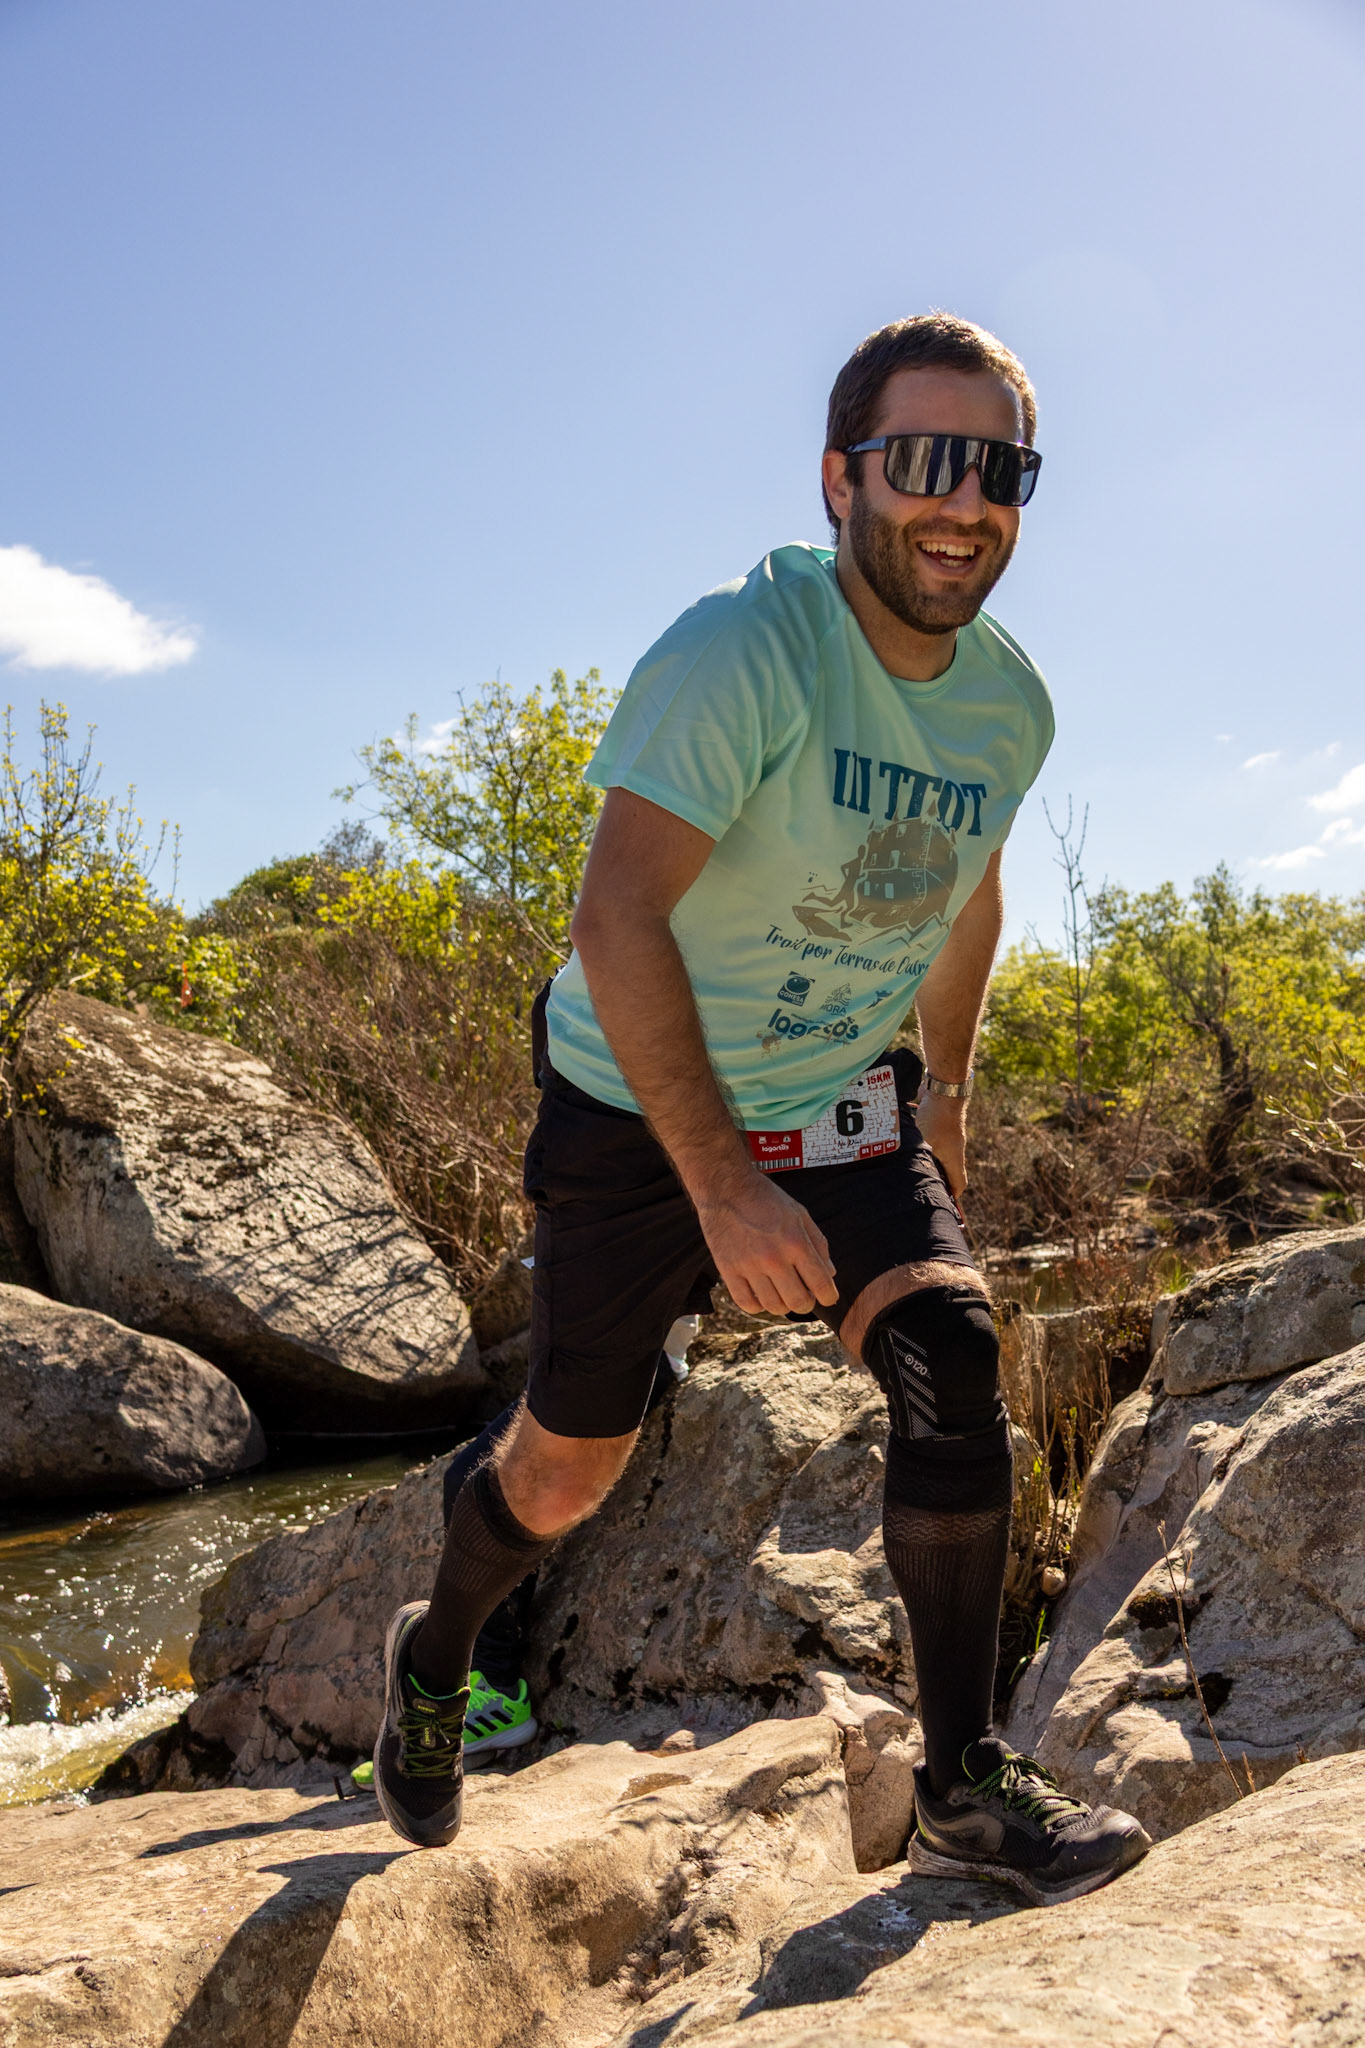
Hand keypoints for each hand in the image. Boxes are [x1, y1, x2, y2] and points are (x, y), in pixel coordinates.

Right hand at [695, 1168, 838, 1315]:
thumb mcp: (800, 1214)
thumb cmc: (767, 1199)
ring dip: (782, 1304)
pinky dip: (758, 1304)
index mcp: (796, 1242)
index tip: (826, 1296)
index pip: (822, 1285)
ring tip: (781, 1292)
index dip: (829, 1296)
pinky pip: (747, 1304)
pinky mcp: (727, 1270)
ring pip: (774, 1306)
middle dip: (806, 1303)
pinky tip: (760, 1292)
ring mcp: (749, 1265)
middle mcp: (774, 1257)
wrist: (726, 1187)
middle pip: (799, 1302)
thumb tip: (830, 1275)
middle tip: (803, 1295)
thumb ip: (818, 1244)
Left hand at [915, 1091, 968, 1199]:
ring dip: (923, 1157)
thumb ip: (923, 1161)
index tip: (945, 1204)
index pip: (959, 1183)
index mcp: (954, 1158)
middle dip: (935, 1178)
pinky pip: (926, 1135)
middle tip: (920, 1186)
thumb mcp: (927, 1145)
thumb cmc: (937, 1119)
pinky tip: (902, 1137)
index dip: (953, 1196)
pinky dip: (916, 1139)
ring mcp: (946, 1134)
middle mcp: (953, 1148)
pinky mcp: (936, 1122)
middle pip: (946, 1169)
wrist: (944, 1088)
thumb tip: (913, 1176)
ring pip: (934, 1152)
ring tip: (907, 1164)